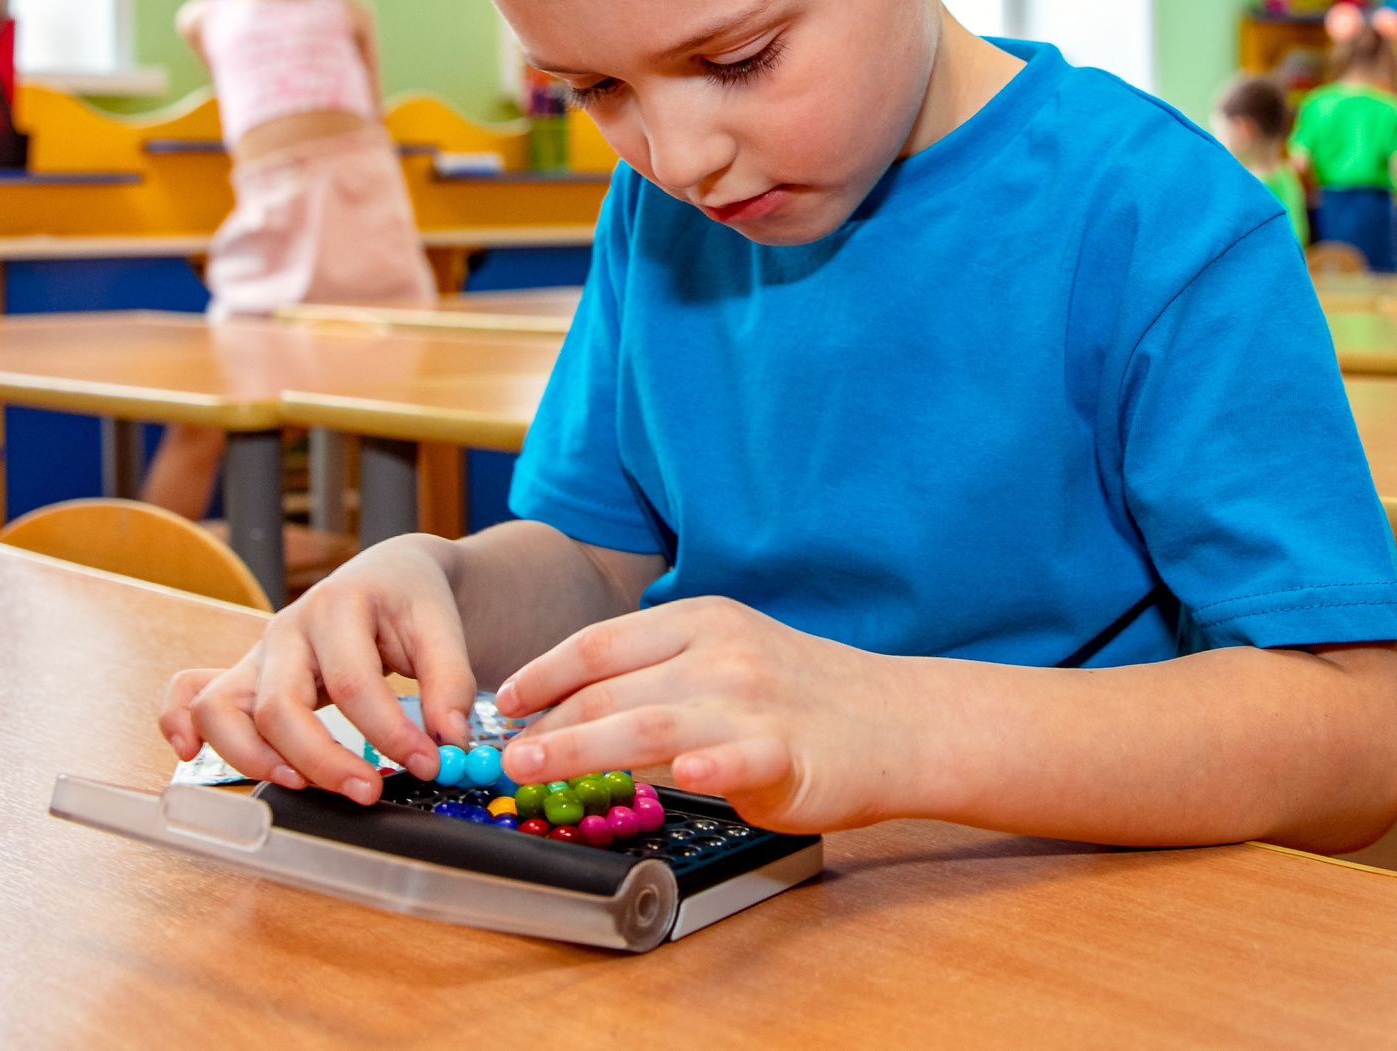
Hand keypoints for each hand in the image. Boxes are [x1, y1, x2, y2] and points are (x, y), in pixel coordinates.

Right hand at [158, 536, 479, 805]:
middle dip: (322, 760)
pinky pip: (189, 694)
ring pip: (223, 709)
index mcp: (337, 606)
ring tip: (301, 785)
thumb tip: (450, 739)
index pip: (352, 684)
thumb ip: (450, 681)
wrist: (390, 574)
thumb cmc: (411, 600)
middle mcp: (286, 630)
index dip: (389, 733)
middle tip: (369, 792)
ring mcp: (258, 653)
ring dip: (253, 758)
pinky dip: (180, 724)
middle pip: (280, 707)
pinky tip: (191, 756)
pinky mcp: (245, 675)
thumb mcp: (443, 627)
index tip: (428, 764)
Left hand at [494, 596, 896, 832]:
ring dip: (581, 745)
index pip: (599, 644)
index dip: (542, 673)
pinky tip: (680, 773)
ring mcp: (753, 701)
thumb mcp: (725, 659)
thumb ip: (659, 675)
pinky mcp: (789, 751)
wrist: (896, 722)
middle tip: (501, 754)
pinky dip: (706, 764)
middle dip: (545, 723)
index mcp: (700, 622)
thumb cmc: (800, 698)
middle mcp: (720, 653)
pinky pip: (738, 757)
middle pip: (610, 687)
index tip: (505, 703)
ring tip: (533, 767)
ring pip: (647, 721)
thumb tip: (570, 705)